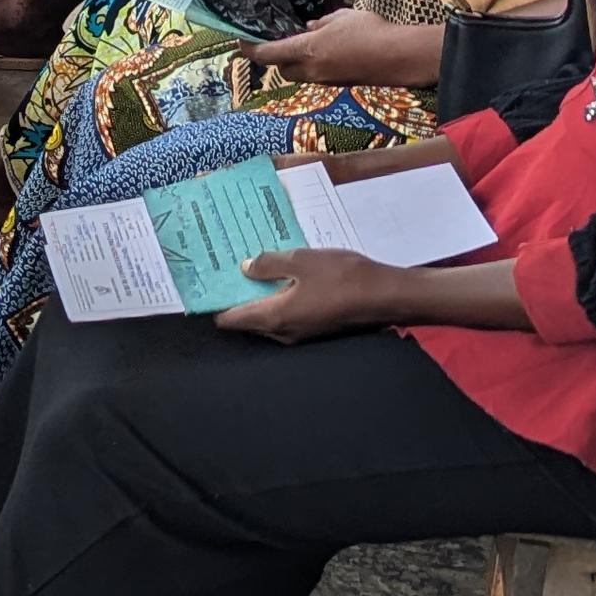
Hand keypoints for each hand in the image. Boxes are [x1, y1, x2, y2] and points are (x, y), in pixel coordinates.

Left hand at [213, 246, 407, 342]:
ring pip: (269, 317)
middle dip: (237, 296)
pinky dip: (281, 299)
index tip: (207, 282)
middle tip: (230, 269)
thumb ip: (268, 264)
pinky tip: (286, 277)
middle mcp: (283, 333)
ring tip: (256, 268)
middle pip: (247, 320)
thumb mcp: (300, 261)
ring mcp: (302, 334)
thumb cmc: (344, 277)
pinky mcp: (317, 328)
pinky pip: (289, 315)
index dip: (214, 303)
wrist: (389, 295)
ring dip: (261, 296)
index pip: (230, 320)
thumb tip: (245, 268)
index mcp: (274, 318)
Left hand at [239, 7, 407, 87]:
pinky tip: (328, 52)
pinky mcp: (340, 85)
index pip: (267, 54)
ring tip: (306, 45)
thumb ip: (319, 24)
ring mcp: (326, 80)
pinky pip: (318, 77)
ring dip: (296, 62)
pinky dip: (315, 66)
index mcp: (307, 50)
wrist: (400, 57)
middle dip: (276, 57)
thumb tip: (309, 29)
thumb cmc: (370, 31)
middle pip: (281, 68)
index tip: (241, 40)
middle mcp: (312, 70)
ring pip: (300, 74)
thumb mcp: (340, 17)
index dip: (250, 48)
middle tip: (279, 40)